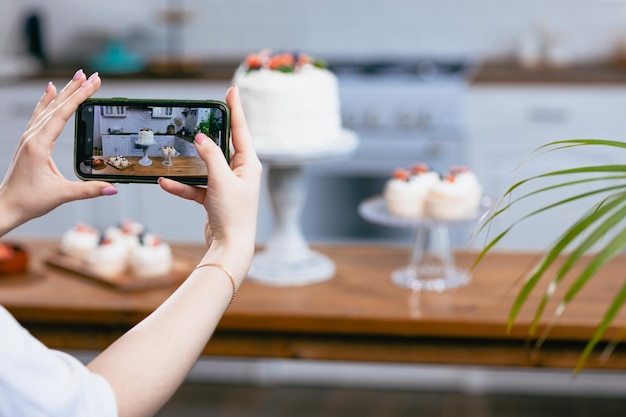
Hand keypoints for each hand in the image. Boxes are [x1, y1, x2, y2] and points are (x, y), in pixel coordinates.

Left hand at [0, 70, 116, 235]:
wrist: (7, 206)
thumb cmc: (29, 200)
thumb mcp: (61, 195)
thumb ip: (89, 190)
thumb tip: (112, 188)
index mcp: (39, 145)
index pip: (63, 114)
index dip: (80, 96)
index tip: (94, 83)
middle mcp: (32, 137)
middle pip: (56, 106)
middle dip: (75, 89)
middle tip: (91, 74)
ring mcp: (29, 138)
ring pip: (48, 108)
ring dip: (63, 92)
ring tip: (76, 78)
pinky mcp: (29, 142)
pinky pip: (39, 115)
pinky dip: (47, 101)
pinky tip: (50, 92)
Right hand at [158, 85, 261, 274]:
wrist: (229, 247)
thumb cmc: (233, 214)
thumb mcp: (221, 180)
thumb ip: (210, 156)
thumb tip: (201, 137)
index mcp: (249, 164)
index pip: (240, 130)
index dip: (235, 108)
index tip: (231, 90)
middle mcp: (240, 172)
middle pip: (221, 145)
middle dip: (208, 133)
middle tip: (198, 113)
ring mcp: (226, 185)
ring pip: (205, 166)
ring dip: (189, 163)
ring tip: (174, 148)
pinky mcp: (214, 198)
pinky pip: (195, 186)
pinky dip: (182, 185)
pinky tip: (165, 182)